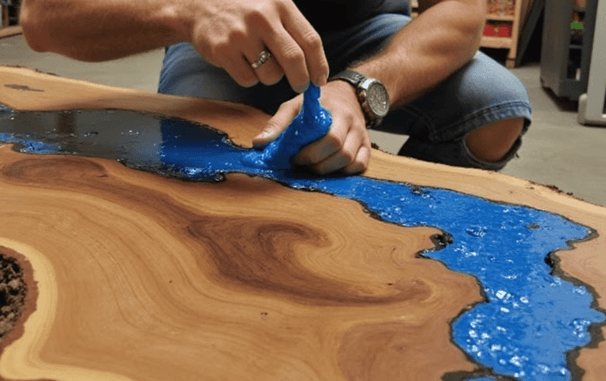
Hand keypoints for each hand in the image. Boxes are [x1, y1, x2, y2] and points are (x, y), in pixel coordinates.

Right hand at [189, 0, 328, 91]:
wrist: (199, 4)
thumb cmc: (244, 9)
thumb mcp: (272, 6)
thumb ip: (294, 30)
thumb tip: (316, 68)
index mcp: (281, 5)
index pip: (310, 41)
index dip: (319, 65)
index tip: (320, 80)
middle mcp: (263, 17)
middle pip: (294, 60)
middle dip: (301, 80)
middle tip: (300, 86)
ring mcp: (242, 34)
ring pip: (271, 75)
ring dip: (270, 77)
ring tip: (260, 62)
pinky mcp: (223, 51)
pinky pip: (248, 80)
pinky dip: (249, 78)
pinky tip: (242, 62)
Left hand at [252, 81, 370, 174]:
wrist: (349, 94)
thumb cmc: (319, 103)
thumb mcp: (295, 106)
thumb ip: (277, 124)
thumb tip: (258, 144)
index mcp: (337, 112)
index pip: (330, 139)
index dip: (311, 153)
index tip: (294, 156)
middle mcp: (353, 125)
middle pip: (341, 153)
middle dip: (317, 163)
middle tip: (300, 162)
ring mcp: (362, 137)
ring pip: (350, 162)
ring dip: (328, 169)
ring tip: (312, 166)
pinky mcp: (367, 147)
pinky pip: (361, 165)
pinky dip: (344, 171)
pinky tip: (329, 167)